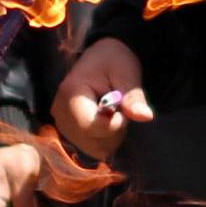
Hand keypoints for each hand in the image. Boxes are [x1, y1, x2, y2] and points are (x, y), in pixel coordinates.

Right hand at [54, 39, 152, 158]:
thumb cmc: (114, 62)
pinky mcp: (67, 132)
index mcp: (71, 94)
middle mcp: (59, 112)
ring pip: (94, 148)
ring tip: (114, 114)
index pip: (91, 127)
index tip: (123, 109)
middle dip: (115, 130)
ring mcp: (61, 124)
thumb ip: (133, 97)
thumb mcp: (127, 74)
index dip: (115, 124)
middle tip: (120, 109)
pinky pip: (92, 149)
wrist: (101, 58)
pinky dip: (106, 140)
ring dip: (112, 136)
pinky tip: (108, 122)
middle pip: (93, 141)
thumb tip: (146, 116)